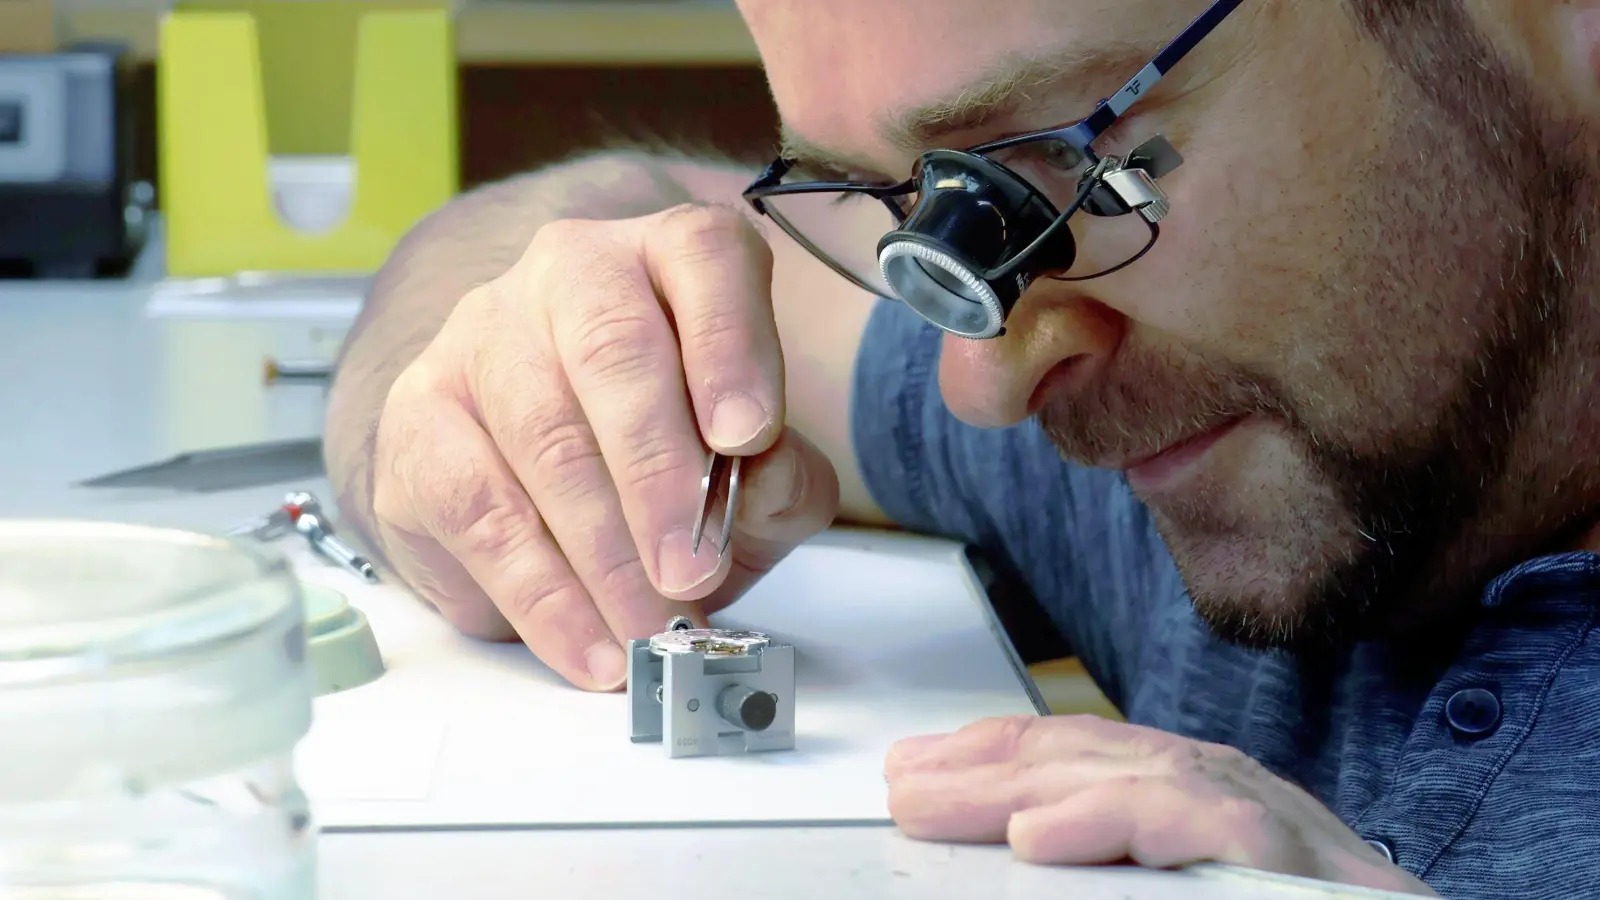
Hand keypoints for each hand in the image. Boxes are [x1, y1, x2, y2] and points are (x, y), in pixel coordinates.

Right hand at [369, 203, 839, 689]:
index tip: (749, 435)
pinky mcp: (420, 418)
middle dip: (658, 474)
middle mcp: (571, 274)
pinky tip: (589, 644)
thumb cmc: (666, 457)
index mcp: (669, 259)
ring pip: (544, 436)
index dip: (731, 345)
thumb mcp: (753, 469)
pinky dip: (542, 594)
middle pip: (612, 350)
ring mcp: (484, 338)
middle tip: (692, 569)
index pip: (705, 257)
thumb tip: (759, 481)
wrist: (536, 474)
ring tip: (651, 626)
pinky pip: (480, 509)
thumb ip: (778, 474)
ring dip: (603, 552)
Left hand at [884, 715, 1438, 895]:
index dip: (991, 756)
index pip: (1079, 755)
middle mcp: (1225, 793)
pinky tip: (1048, 837)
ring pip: (1135, 777)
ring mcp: (1268, 820)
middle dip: (986, 768)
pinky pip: (1207, 824)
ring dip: (1027, 789)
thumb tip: (1016, 853)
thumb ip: (1110, 869)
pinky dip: (1123, 823)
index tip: (914, 771)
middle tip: (902, 789)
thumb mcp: (1170, 884)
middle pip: (1091, 755)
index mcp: (1189, 800)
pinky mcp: (1300, 861)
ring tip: (940, 807)